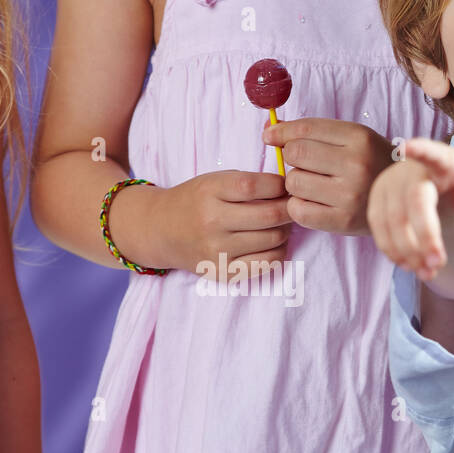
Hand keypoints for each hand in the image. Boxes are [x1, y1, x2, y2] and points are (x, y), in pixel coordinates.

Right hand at [151, 170, 291, 274]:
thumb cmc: (195, 201)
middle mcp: (212, 222)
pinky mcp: (224, 272)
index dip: (279, 185)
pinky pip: (267, 263)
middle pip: (270, 215)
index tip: (284, 185)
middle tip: (292, 205)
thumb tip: (290, 191)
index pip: (255, 186)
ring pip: (273, 239)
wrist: (162, 231)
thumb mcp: (214, 181)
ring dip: (285, 229)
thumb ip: (248, 182)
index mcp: (210, 192)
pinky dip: (279, 250)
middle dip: (289, 208)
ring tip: (281, 223)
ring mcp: (217, 250)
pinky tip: (272, 241)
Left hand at [263, 118, 392, 235]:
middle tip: (304, 164)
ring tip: (313, 184)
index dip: (280, 132)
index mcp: (359, 138)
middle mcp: (356, 164)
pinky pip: (298, 210)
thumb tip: (269, 132)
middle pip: (295, 154)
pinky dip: (297, 205)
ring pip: (293, 182)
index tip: (270, 136)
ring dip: (295, 182)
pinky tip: (312, 201)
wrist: (404, 196)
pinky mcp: (342, 220)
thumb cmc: (371, 163)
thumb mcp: (352, 138)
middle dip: (291, 157)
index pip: (305, 129)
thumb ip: (314, 132)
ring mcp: (349, 194)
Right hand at [367, 137, 453, 282]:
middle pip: (413, 202)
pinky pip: (378, 228)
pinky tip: (408, 264)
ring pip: (392, 220)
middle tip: (438, 264)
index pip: (432, 154)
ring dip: (407, 251)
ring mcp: (389, 183)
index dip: (419, 150)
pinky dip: (392, 250)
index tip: (405, 147)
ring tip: (427, 272)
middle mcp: (411, 168)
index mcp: (444, 161)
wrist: (438, 180)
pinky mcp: (376, 199)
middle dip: (425, 236)